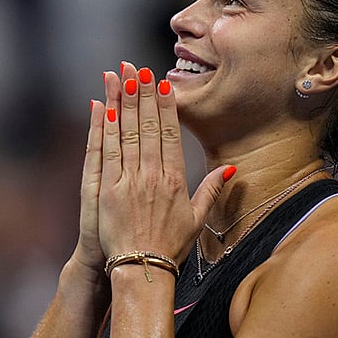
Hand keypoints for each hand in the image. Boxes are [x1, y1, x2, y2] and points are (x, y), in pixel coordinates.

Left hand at [97, 62, 229, 263]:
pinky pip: (107, 152)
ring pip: (127, 133)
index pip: (170, 133)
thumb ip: (212, 191)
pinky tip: (105, 107)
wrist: (142, 270)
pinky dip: (105, 128)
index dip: (165, 105)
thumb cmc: (170, 246)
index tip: (161, 82)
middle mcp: (154, 176)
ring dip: (123, 102)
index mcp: (176, 180)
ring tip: (120, 76)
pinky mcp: (108, 191)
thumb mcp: (197, 219)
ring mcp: (130, 182)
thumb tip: (232, 170)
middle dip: (142, 94)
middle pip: (148, 126)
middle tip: (137, 67)